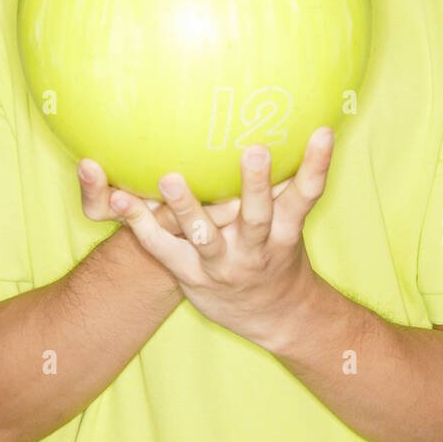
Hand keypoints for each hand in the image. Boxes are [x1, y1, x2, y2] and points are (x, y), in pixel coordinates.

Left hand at [99, 128, 333, 346]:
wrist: (273, 317)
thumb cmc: (278, 255)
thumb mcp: (290, 225)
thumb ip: (286, 185)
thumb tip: (297, 123)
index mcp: (285, 233)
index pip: (305, 197)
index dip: (317, 166)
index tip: (323, 132)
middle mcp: (256, 250)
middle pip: (257, 217)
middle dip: (256, 185)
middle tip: (255, 150)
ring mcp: (222, 265)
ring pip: (204, 235)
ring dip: (186, 206)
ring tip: (169, 178)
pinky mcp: (190, 275)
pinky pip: (162, 248)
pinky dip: (139, 223)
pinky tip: (119, 198)